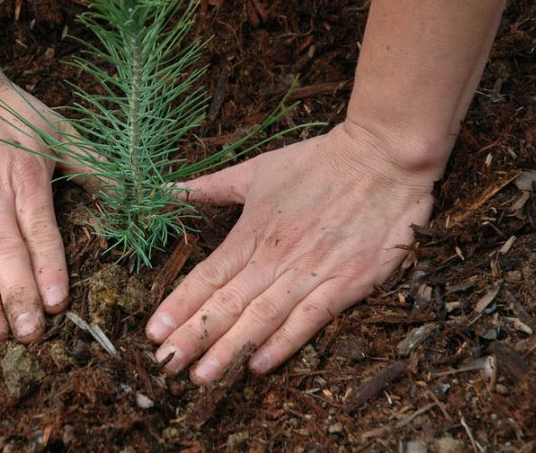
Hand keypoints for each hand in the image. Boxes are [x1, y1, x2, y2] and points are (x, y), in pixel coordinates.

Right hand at [0, 63, 67, 341]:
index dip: (49, 268)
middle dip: (19, 296)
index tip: (58, 305)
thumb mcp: (54, 127)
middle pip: (6, 251)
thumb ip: (92, 163)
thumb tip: (134, 191)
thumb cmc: (3, 106)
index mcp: (25, 176)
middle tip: (30, 336)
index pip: (40, 231)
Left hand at [146, 122, 439, 382]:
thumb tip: (167, 190)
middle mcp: (276, 257)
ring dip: (229, 349)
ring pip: (262, 317)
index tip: (152, 333)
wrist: (383, 158)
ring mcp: (311, 272)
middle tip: (165, 365)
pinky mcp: (347, 283)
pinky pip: (310, 320)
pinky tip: (258, 366)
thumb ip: (211, 186)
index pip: (208, 276)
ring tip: (201, 377)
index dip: (179, 306)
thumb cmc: (318, 162)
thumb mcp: (257, 169)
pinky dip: (283, 343)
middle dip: (194, 337)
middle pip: (227, 304)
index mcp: (252, 231)